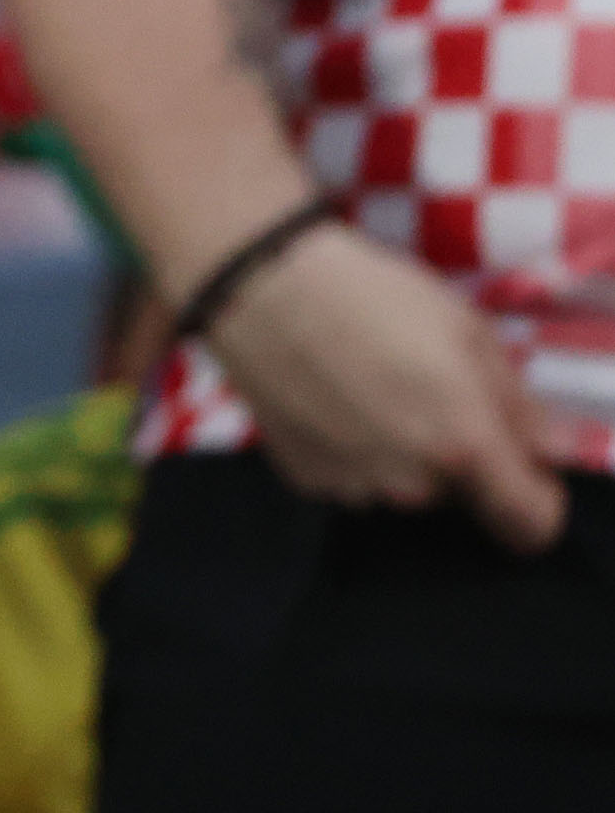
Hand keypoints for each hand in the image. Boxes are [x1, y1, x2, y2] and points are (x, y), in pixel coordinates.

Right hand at [201, 220, 569, 551]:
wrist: (262, 289)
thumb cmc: (375, 297)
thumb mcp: (468, 332)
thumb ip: (519, 405)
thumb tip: (550, 452)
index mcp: (464, 447)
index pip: (529, 523)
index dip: (539, 499)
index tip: (528, 472)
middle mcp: (410, 485)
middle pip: (460, 494)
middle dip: (458, 455)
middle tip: (427, 390)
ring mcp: (352, 488)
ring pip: (404, 485)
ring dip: (402, 454)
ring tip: (370, 389)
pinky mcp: (305, 479)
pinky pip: (353, 477)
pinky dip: (353, 450)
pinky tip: (331, 399)